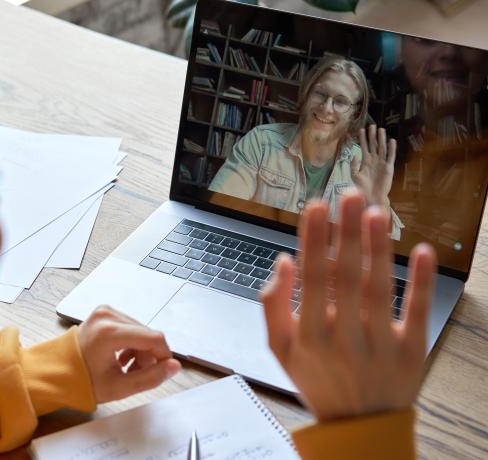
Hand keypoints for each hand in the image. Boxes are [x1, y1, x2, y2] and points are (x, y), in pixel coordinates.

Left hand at [77, 305, 180, 403]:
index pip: (154, 338)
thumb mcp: (120, 387)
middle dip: (149, 355)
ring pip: (140, 330)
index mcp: (109, 333)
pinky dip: (132, 342)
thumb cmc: (82, 381)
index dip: (164, 355)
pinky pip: (130, 326)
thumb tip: (174, 367)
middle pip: (147, 334)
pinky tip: (122, 357)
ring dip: (141, 350)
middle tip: (136, 373)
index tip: (163, 370)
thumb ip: (151, 378)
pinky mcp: (104, 312)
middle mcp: (107, 316)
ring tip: (127, 367)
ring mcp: (105, 311)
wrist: (56, 372)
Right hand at [262, 191, 435, 420]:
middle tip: (349, 195)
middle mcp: (343, 339)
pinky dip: (422, 281)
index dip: (314, 240)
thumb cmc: (316, 378)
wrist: (358, 426)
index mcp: (308, 336)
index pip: (311, 279)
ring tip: (375, 213)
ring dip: (378, 249)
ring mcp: (380, 346)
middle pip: (346, 278)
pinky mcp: (412, 351)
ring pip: (379, 289)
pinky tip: (423, 250)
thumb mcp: (280, 349)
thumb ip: (272, 306)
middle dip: (347, 234)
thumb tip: (283, 260)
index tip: (316, 206)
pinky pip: (418, 312)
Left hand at [351, 125, 395, 206]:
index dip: (362, 138)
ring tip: (381, 130)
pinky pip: (390, 156)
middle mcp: (374, 160)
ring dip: (381, 139)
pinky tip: (391, 141)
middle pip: (373, 145)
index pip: (364, 147)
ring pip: (382, 148)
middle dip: (372, 136)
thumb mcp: (355, 175)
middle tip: (372, 125)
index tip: (361, 130)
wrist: (371, 197)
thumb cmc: (362, 188)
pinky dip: (391, 149)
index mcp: (365, 161)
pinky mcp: (388, 168)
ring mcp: (381, 163)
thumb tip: (354, 155)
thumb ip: (354, 165)